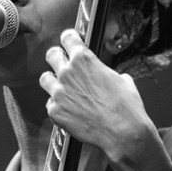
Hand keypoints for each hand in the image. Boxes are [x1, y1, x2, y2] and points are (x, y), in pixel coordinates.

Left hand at [40, 29, 171, 170]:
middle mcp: (68, 72)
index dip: (69, 39)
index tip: (70, 42)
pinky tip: (69, 111)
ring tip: (62, 89)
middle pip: (51, 54)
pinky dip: (58, 106)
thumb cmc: (126, 107)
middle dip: (57, 57)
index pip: (67, 38)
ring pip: (45, 79)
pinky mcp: (55, 111)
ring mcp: (59, 92)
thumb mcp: (123, 81)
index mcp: (84, 59)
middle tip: (62, 63)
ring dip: (53, 82)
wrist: (123, 133)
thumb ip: (108, 73)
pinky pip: (50, 103)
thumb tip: (110, 76)